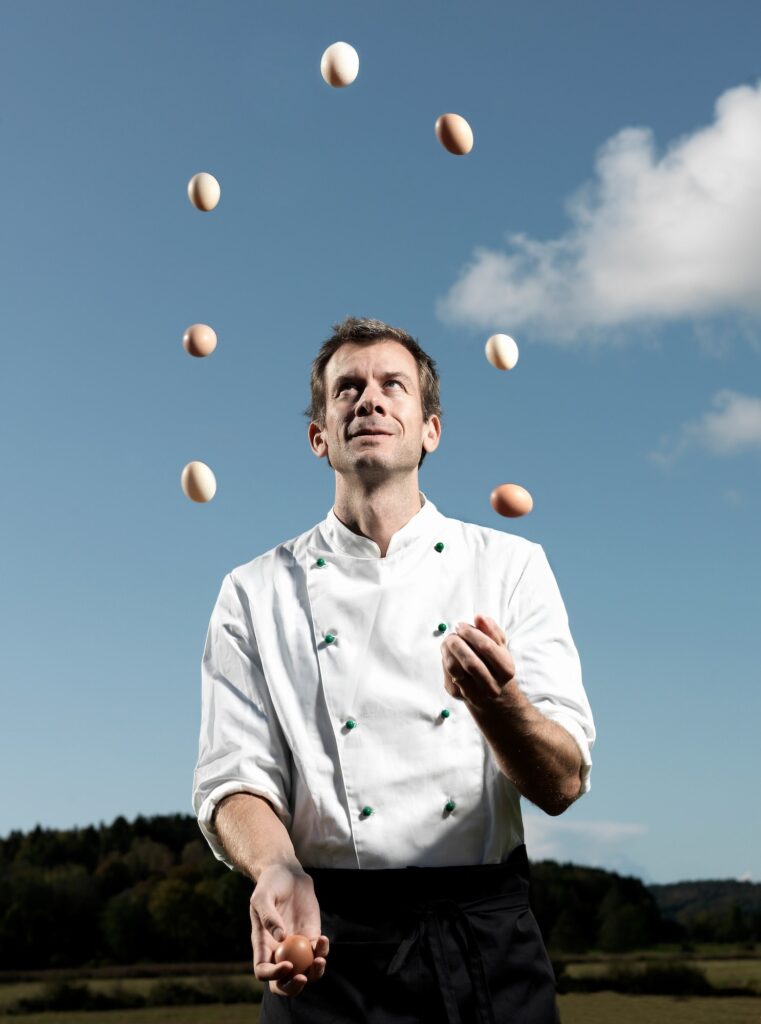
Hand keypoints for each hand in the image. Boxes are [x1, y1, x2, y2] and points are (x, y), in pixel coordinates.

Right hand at [250, 862, 329, 997]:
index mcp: (262, 946)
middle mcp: (278, 951)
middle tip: (303, 978)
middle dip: (293, 988)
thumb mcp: (262, 897)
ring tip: (320, 960)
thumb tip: (281, 938)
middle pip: (283, 982)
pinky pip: (318, 953)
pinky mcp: (312, 937)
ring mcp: (296, 947)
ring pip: (305, 972)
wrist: (287, 873)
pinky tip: (323, 939)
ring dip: (314, 974)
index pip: (263, 971)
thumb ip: (268, 916)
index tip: (288, 965)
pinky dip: (323, 952)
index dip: (274, 975)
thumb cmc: (270, 884)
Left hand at [441, 614, 515, 709]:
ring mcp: (475, 693)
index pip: (486, 648)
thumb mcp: (499, 646)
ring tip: (448, 641)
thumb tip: (479, 617)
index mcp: (506, 670)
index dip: (471, 633)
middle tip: (452, 634)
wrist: (493, 696)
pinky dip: (445, 659)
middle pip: (470, 661)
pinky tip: (449, 654)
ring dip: (447, 650)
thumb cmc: (495, 664)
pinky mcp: (458, 695)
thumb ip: (491, 630)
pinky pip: (447, 673)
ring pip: (454, 668)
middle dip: (457, 643)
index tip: (461, 625)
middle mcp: (492, 686)